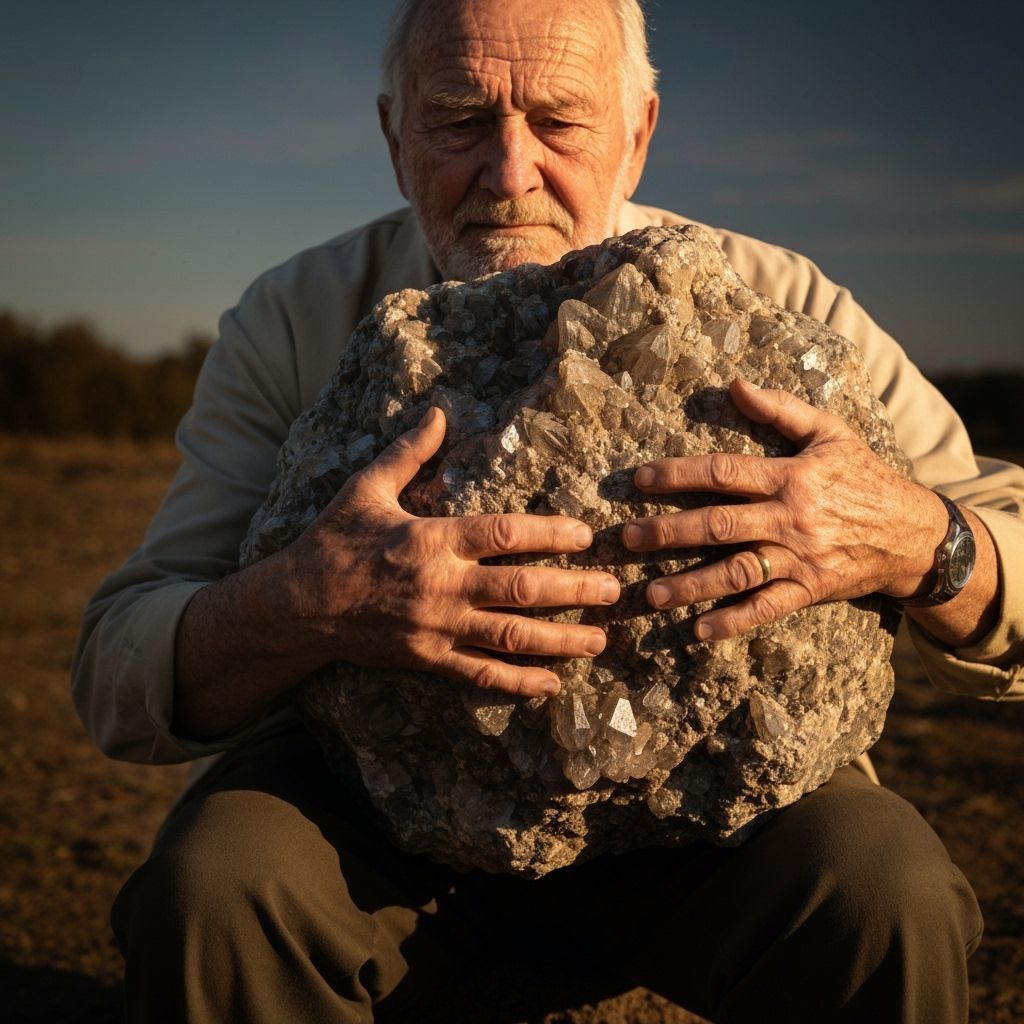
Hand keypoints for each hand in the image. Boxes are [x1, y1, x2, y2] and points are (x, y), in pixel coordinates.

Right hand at [286, 407, 620, 695]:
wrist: (296, 604)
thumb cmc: (333, 540)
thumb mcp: (366, 488)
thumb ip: (407, 453)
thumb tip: (437, 412)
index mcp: (432, 539)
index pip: (503, 535)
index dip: (549, 535)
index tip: (586, 536)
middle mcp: (441, 585)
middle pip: (520, 589)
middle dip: (573, 591)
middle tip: (613, 591)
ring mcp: (436, 628)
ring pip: (508, 637)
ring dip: (559, 640)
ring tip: (599, 642)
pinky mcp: (427, 660)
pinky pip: (479, 675)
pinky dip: (516, 681)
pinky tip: (549, 684)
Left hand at [621, 378, 947, 640]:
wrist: (914, 532)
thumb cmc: (864, 476)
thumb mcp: (831, 432)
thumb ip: (781, 409)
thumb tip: (735, 383)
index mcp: (789, 477)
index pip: (723, 473)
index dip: (678, 475)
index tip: (639, 478)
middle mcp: (788, 518)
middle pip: (719, 526)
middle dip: (669, 533)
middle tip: (627, 539)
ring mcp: (798, 558)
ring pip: (736, 572)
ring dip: (690, 585)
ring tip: (650, 595)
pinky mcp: (808, 590)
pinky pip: (766, 609)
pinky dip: (734, 621)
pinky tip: (699, 631)